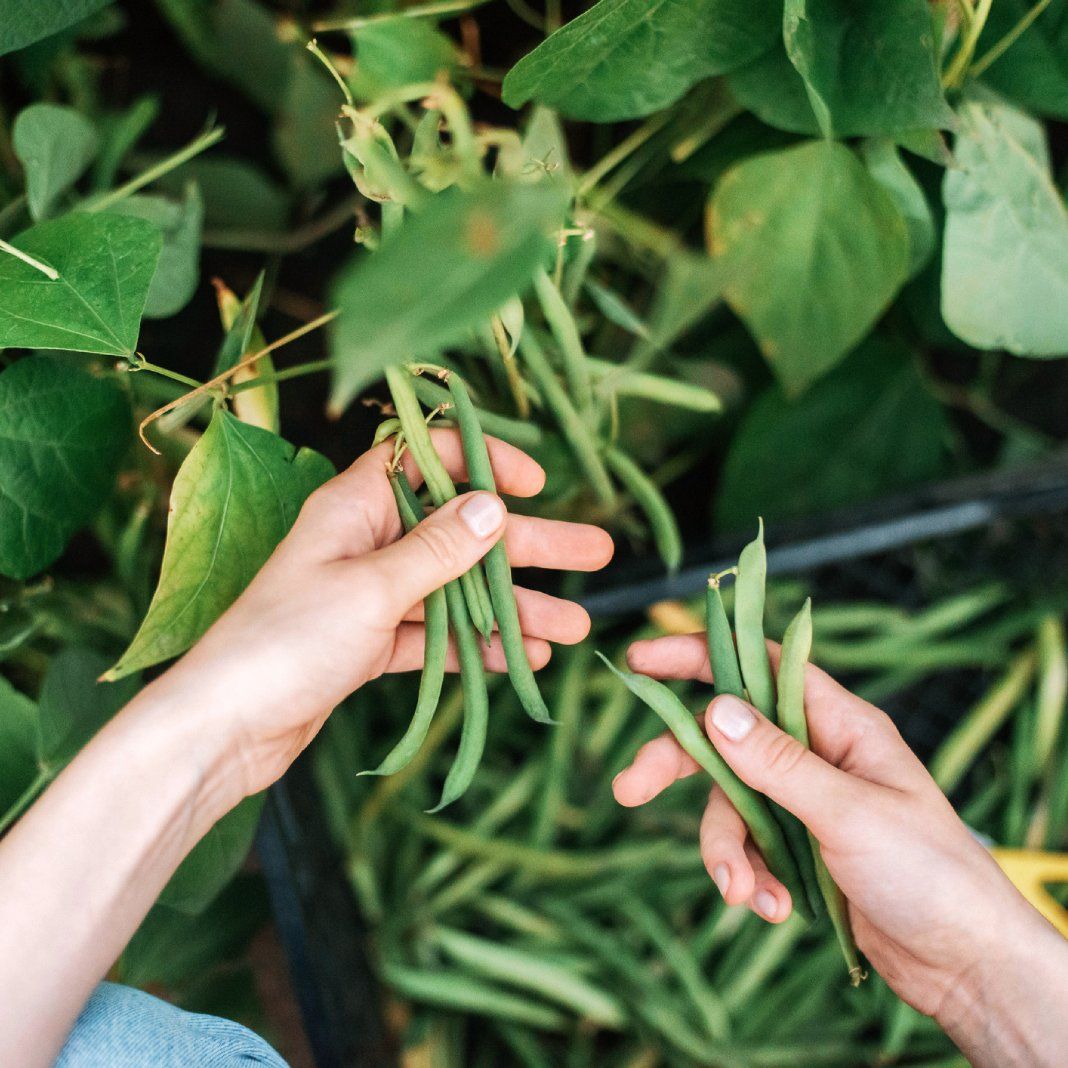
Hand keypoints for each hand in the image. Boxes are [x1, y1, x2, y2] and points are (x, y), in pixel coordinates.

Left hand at [161, 431, 612, 803]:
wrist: (224, 730)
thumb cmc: (284, 644)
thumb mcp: (370, 589)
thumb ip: (437, 549)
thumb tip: (494, 505)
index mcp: (355, 506)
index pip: (426, 457)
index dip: (483, 461)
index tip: (536, 482)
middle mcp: (367, 542)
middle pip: (462, 531)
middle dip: (530, 544)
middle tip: (597, 552)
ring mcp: (370, 595)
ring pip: (457, 589)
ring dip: (513, 607)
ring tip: (575, 628)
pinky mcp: (371, 644)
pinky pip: (436, 635)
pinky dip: (476, 646)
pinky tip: (523, 659)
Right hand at [612, 634, 1067, 1064]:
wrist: (962, 961)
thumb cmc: (928, 872)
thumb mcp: (848, 812)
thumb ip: (778, 762)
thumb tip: (715, 709)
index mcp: (840, 723)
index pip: (759, 666)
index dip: (699, 655)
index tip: (642, 658)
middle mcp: (817, 752)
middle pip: (726, 737)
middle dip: (678, 764)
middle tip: (629, 787)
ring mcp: (806, 800)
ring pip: (732, 803)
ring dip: (727, 850)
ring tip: (743, 892)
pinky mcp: (801, 846)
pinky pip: (750, 846)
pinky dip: (751, 876)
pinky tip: (773, 908)